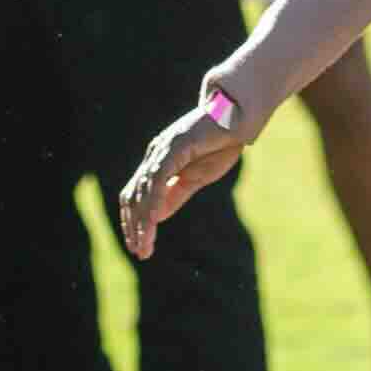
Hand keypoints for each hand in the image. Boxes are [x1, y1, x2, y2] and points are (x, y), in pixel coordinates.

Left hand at [117, 86, 251, 258]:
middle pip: (133, 196)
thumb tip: (154, 217)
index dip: (133, 222)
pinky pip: (158, 177)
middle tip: (140, 253)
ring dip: (141, 220)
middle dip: (133, 227)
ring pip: (142, 190)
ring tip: (145, 244)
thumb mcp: (196, 178)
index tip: (138, 246)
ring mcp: (162, 149)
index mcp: (158, 163)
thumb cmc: (219, 145)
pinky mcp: (175, 146)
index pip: (135, 196)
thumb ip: (175, 194)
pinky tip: (154, 221)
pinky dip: (153, 200)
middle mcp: (155, 155)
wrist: (237, 118)